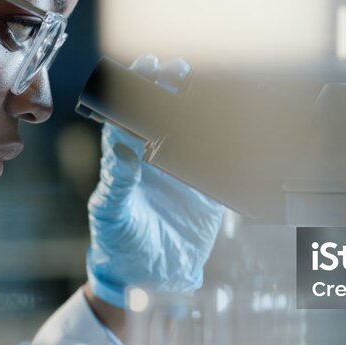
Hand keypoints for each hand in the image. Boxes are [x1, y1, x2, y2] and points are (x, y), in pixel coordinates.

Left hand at [85, 56, 224, 308]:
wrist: (151, 278)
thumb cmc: (119, 244)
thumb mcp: (112, 214)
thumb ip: (117, 183)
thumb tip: (121, 150)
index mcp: (126, 161)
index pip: (129, 115)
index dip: (136, 89)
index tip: (146, 66)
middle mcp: (152, 161)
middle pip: (160, 114)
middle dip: (168, 87)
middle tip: (179, 67)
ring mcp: (179, 173)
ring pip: (188, 130)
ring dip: (195, 106)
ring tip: (204, 81)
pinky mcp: (203, 190)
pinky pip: (214, 159)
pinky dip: (224, 141)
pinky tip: (233, 119)